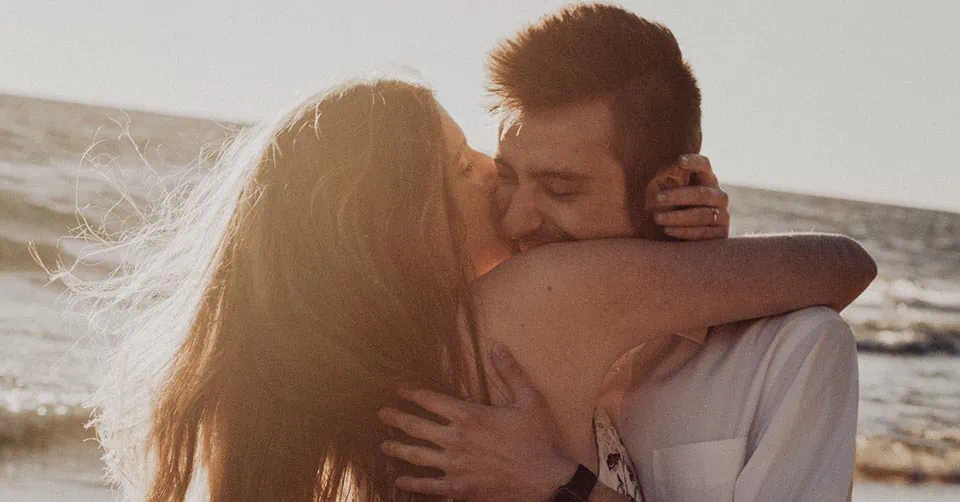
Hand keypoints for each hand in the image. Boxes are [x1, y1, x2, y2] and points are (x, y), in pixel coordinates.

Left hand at [378, 344, 577, 500]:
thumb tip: (496, 346)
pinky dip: (412, 483)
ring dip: (398, 448)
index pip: (431, 400)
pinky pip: (428, 486)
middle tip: (382, 413)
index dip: (411, 393)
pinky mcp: (458, 489)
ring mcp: (454, 466)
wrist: (546, 482)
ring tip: (384, 444)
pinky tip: (401, 481)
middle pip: (416, 426)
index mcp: (469, 416)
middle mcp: (455, 440)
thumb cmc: (539, 441)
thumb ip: (510, 372)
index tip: (398, 389)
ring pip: (417, 455)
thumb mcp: (530, 401)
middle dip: (396, 418)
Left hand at [652, 154, 729, 239]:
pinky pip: (702, 233)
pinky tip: (667, 230)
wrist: (687, 239)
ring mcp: (723, 216)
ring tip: (656, 218)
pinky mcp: (721, 234)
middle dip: (678, 195)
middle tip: (658, 198)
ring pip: (702, 215)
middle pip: (702, 193)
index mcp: (707, 180)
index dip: (694, 162)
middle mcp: (719, 196)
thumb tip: (654, 172)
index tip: (679, 161)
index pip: (704, 166)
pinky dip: (684, 232)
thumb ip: (668, 182)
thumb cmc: (674, 209)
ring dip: (677, 217)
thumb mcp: (673, 194)